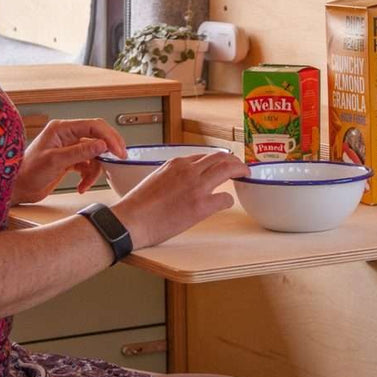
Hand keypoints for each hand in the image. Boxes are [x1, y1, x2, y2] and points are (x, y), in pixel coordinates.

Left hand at [11, 119, 126, 204]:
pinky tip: (81, 186)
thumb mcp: (55, 161)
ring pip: (95, 154)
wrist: (17, 188)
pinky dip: (88, 177)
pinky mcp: (70, 160)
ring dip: (95, 171)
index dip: (109, 137)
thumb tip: (102, 144)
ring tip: (87, 183)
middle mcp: (67, 135)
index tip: (118, 151)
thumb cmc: (27, 172)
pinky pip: (88, 165)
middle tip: (119, 160)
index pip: (93, 126)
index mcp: (62, 129)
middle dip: (108, 151)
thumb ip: (80, 152)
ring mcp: (69, 148)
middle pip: (98, 137)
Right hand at [111, 151, 248, 248]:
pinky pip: (225, 198)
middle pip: (220, 157)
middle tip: (241, 167)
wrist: (131, 220)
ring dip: (240, 170)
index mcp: (176, 163)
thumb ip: (172, 176)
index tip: (223, 164)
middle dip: (234, 161)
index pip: (204, 156)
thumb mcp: (155, 179)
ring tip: (245, 175)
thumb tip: (182, 183)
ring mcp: (196, 186)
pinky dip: (228, 199)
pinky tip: (226, 203)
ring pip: (227, 169)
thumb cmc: (137, 206)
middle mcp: (189, 170)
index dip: (217, 160)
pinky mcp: (201, 205)